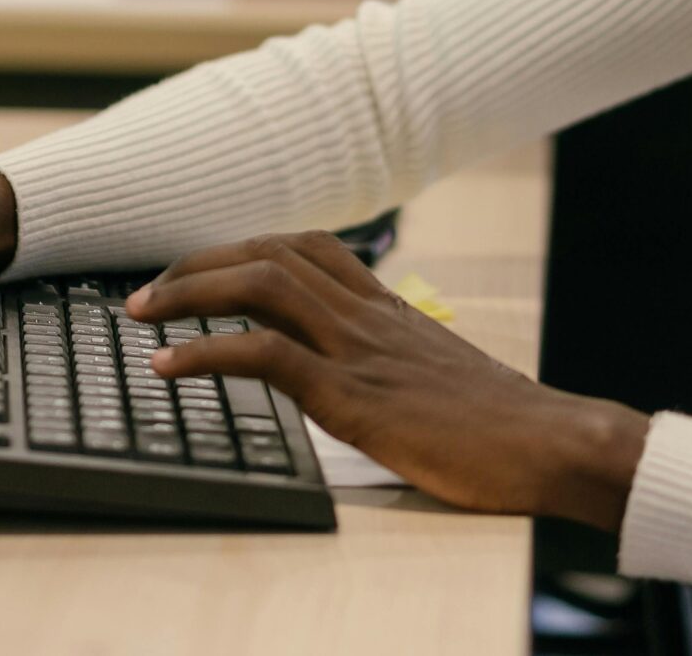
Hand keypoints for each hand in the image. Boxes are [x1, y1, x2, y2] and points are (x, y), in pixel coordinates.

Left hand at [126, 231, 650, 529]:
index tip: (201, 268)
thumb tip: (351, 374)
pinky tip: (170, 366)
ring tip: (142, 313)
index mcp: (388, 307)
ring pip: (262, 286)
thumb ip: (392, 360)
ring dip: (190, 292)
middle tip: (148, 289)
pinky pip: (265, 355)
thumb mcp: (437, 373)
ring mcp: (359, 349)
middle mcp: (368, 314)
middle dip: (199, 262)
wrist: (550, 442)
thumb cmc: (501, 423)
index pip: (307, 248)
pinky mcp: (353, 395)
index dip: (245, 250)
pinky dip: (206, 353)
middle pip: (271, 253)